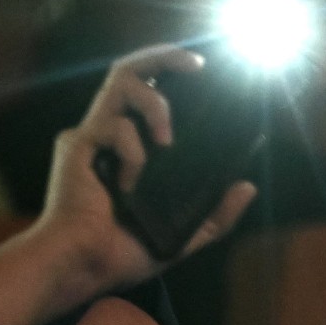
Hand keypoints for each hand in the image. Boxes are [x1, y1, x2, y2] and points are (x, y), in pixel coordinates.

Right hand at [40, 45, 257, 294]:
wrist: (84, 269)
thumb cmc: (122, 254)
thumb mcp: (183, 237)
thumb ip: (215, 215)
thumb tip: (247, 187)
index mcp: (129, 147)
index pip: (148, 92)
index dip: (170, 71)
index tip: (203, 71)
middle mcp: (109, 133)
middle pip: (130, 70)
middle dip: (164, 55)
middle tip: (198, 64)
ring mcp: (92, 136)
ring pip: (121, 81)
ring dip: (154, 102)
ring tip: (167, 138)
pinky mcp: (77, 145)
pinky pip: (115, 128)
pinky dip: (134, 153)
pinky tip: (129, 184)